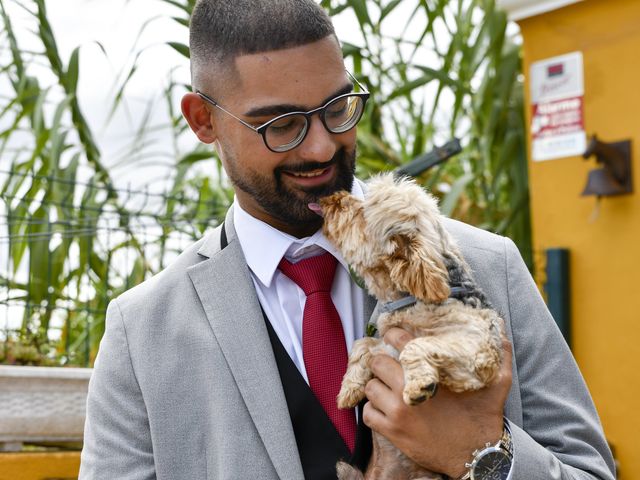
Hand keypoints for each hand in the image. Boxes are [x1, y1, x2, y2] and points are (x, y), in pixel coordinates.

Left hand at [362, 327, 512, 477]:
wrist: (477, 455)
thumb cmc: (483, 417)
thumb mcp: (497, 382)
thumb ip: (500, 354)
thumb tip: (501, 329)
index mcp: (428, 372)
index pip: (398, 341)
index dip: (393, 335)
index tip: (393, 337)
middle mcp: (407, 389)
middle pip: (377, 363)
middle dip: (382, 362)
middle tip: (390, 365)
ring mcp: (397, 412)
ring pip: (370, 388)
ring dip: (377, 386)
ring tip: (387, 387)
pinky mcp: (392, 431)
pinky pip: (368, 414)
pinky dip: (373, 410)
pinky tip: (385, 408)